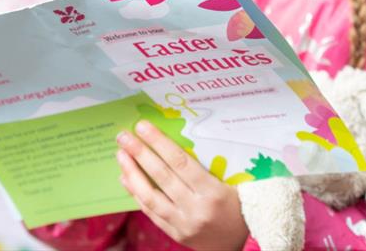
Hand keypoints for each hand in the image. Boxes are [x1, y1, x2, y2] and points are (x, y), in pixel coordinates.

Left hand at [116, 120, 248, 250]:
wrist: (244, 242)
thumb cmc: (240, 204)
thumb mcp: (233, 181)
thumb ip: (208, 164)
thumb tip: (175, 140)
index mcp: (213, 192)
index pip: (180, 162)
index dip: (159, 143)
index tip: (143, 127)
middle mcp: (196, 209)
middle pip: (162, 177)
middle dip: (140, 154)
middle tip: (124, 137)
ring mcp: (184, 224)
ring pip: (151, 197)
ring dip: (133, 174)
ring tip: (121, 155)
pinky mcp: (177, 235)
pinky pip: (152, 213)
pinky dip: (137, 195)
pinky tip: (127, 178)